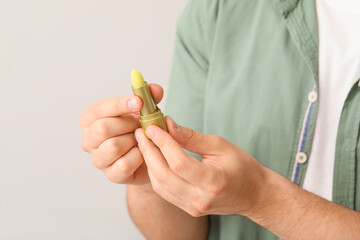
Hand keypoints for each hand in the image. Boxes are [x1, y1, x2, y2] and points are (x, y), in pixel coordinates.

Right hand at [79, 84, 163, 184]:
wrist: (149, 156)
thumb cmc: (139, 129)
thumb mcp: (144, 110)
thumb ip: (149, 98)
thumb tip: (154, 89)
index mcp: (91, 119)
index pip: (99, 109)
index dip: (120, 104)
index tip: (138, 102)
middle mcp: (89, 139)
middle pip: (103, 128)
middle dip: (127, 124)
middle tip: (140, 124)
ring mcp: (98, 159)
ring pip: (113, 146)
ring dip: (134, 141)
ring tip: (141, 139)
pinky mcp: (111, 174)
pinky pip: (124, 164)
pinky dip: (138, 157)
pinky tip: (143, 152)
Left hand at [135, 116, 267, 215]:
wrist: (253, 194)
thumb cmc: (242, 168)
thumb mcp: (221, 146)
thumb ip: (192, 137)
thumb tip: (168, 126)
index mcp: (213, 182)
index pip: (178, 162)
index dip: (162, 143)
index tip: (152, 127)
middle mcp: (200, 199)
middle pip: (163, 175)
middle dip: (149, 151)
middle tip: (141, 133)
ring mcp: (193, 207)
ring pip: (160, 185)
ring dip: (150, 162)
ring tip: (145, 143)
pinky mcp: (188, 209)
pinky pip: (164, 192)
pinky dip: (156, 174)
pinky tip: (154, 159)